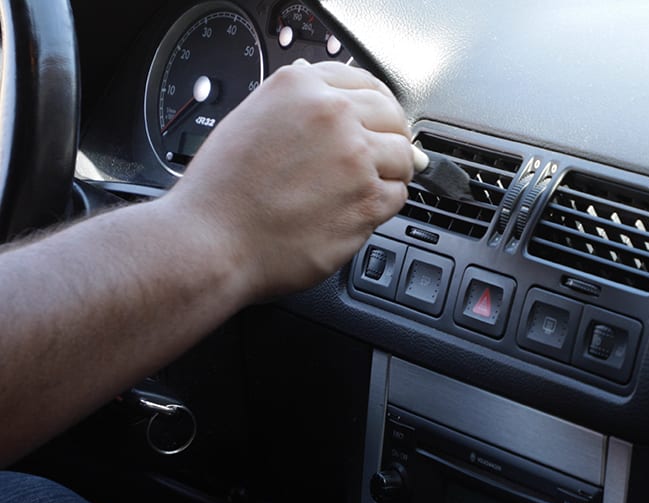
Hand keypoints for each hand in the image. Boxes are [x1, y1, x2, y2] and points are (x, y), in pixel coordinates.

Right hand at [163, 61, 411, 299]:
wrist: (212, 241)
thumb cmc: (221, 190)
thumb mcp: (251, 119)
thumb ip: (298, 106)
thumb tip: (336, 101)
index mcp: (302, 87)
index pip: (367, 82)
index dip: (379, 104)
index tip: (380, 120)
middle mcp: (333, 115)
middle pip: (393, 117)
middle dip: (391, 137)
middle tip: (379, 157)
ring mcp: (355, 158)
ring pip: (403, 157)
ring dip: (391, 172)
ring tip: (364, 187)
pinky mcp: (367, 200)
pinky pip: (399, 196)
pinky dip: (384, 204)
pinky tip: (356, 209)